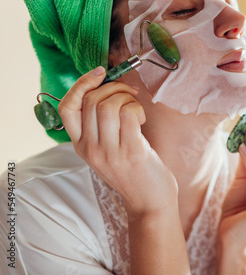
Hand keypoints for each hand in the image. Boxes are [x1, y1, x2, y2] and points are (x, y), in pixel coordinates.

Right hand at [58, 66, 177, 216]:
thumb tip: (105, 87)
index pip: (67, 107)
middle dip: (112, 87)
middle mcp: (90, 149)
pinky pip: (128, 113)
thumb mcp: (107, 150)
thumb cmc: (133, 170)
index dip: (81, 84)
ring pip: (107, 105)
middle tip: (129, 93)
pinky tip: (141, 120)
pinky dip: (137, 108)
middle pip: (89, 101)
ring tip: (136, 109)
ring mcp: (109, 152)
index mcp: (80, 146)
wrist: (150, 201)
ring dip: (126, 97)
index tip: (100, 73)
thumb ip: (100, 126)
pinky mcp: (130, 152)